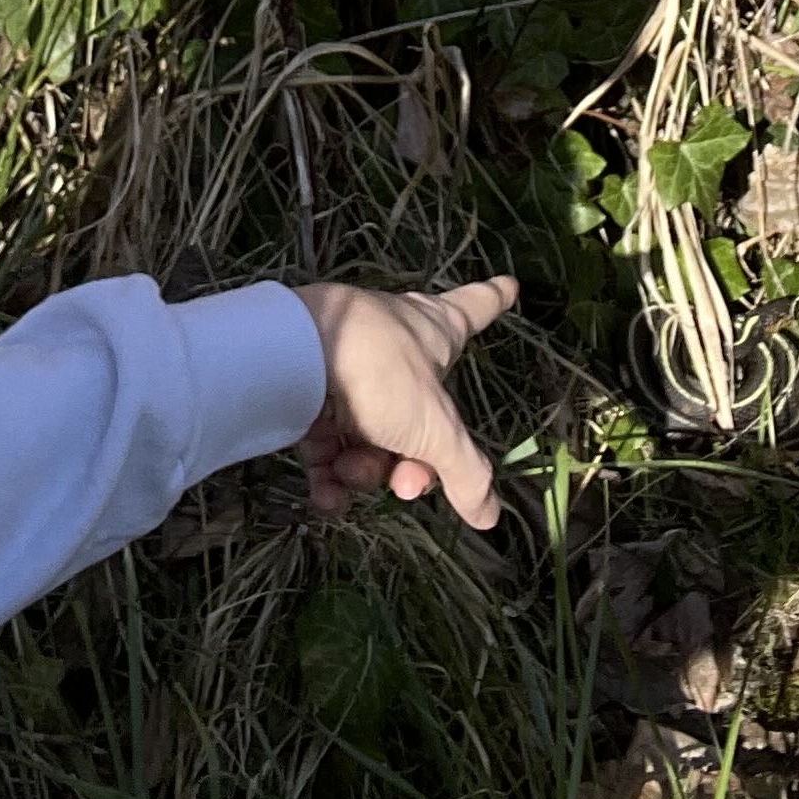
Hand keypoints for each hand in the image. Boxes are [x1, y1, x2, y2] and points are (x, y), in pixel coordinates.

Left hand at [292, 276, 517, 530]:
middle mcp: (393, 347)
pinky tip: (326, 496)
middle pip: (418, 414)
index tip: (508, 282)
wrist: (291, 357)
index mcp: (433, 331)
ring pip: (372, 439)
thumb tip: (490, 516)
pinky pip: (328, 449)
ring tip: (352, 472)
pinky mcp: (308, 395)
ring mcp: (350, 371)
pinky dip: (329, 477)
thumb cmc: (378, 371)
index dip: (492, 299)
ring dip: (366, 470)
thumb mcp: (435, 428)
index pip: (474, 309)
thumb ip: (466, 474)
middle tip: (407, 483)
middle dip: (414, 462)